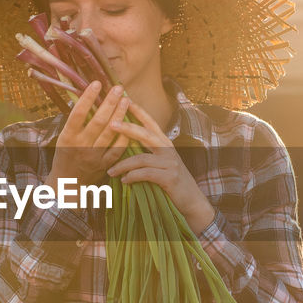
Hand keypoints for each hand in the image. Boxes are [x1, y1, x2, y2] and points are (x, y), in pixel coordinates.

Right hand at [47, 81, 131, 188]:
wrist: (67, 184)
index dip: (88, 97)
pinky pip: (118, 148)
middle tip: (118, 88)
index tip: (96, 83)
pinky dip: (125, 135)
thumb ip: (76, 122)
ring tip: (126, 100)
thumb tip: (87, 97)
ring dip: (119, 115)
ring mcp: (94, 156)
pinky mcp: (105, 165)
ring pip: (110, 133)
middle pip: (98, 121)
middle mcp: (80, 146)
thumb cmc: (65, 156)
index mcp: (67, 137)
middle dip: (109, 103)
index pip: (78, 114)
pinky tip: (131, 123)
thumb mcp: (64, 138)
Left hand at [107, 99, 215, 233]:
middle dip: (127, 128)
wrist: (192, 203)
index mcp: (165, 144)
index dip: (139, 111)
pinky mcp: (170, 177)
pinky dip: (132, 177)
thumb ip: (148, 155)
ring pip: (141, 158)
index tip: (126, 100)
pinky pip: (146, 174)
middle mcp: (169, 150)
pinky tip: (124, 181)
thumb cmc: (173, 184)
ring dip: (122, 165)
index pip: (151, 123)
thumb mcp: (162, 165)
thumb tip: (125, 149)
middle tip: (111, 123)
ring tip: (110, 172)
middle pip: (146, 134)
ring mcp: (170, 163)